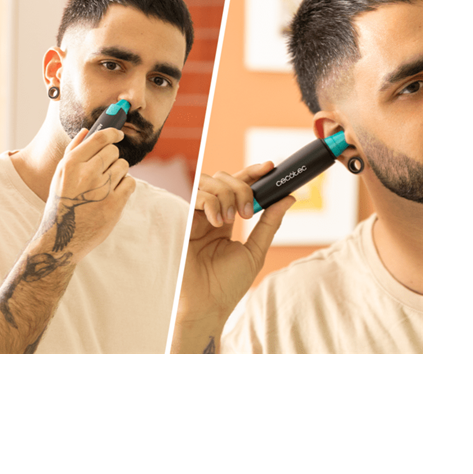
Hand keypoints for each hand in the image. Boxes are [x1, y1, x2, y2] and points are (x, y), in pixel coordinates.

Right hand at [36, 127, 135, 259]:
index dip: (112, 133)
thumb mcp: (60, 175)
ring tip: (105, 186)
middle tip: (103, 171)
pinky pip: (130, 182)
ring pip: (123, 166)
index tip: (118, 134)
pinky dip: (124, 186)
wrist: (64, 237)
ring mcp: (102, 189)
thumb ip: (73, 150)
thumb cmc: (62, 202)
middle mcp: (86, 174)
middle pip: (113, 151)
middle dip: (111, 158)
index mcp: (71, 164)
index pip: (99, 138)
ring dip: (118, 173)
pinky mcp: (115, 204)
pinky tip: (113, 194)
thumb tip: (87, 131)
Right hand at [178, 162, 296, 327]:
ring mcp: (196, 216)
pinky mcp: (184, 221)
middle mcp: (211, 214)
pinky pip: (198, 196)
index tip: (270, 167)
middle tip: (248, 210)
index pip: (240, 186)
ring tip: (233, 218)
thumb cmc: (227, 285)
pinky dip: (211, 203)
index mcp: (227, 219)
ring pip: (210, 182)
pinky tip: (218, 222)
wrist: (206, 306)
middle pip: (224, 178)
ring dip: (227, 194)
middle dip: (241, 186)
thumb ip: (270, 222)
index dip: (253, 173)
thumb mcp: (256, 250)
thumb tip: (289, 197)